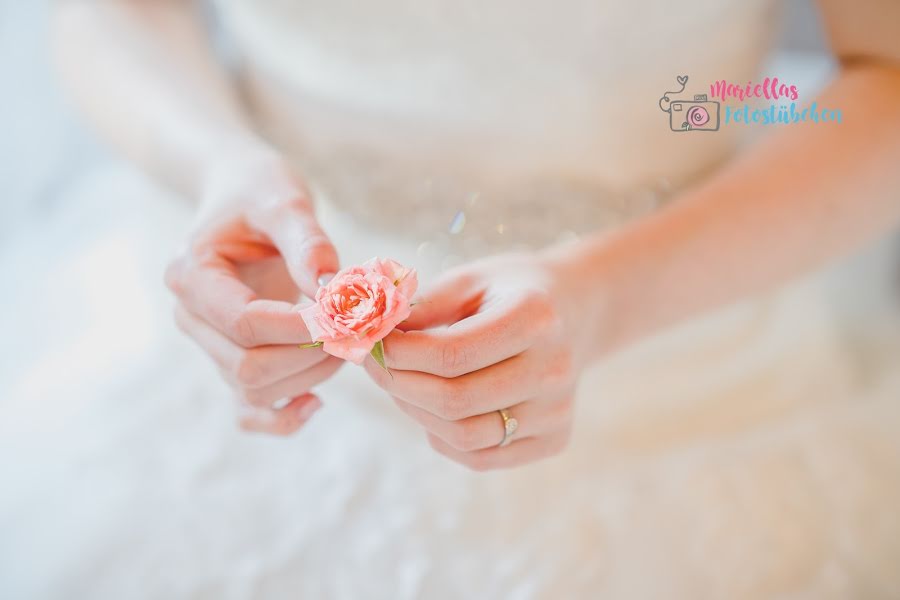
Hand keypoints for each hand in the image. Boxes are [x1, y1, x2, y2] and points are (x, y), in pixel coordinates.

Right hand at [166, 157, 342, 434]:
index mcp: (192, 276)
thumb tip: (335, 291)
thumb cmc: (261, 192)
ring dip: (311, 375)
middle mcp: (191, 318)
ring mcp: (209, 346)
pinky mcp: (233, 360)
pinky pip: (250, 412)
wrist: (243, 197)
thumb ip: (307, 242)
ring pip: (256, 390)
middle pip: (248, 366)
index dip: (301, 327)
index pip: (245, 323)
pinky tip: (317, 403)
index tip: (350, 314)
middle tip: (358, 327)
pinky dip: (283, 418)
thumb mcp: (284, 201)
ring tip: (348, 339)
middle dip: (311, 353)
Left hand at [364, 252, 594, 469]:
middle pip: (455, 401)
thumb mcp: (470, 280)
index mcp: (535, 318)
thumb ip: (423, 308)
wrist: (576, 310)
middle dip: (398, 385)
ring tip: (401, 385)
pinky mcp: (554, 439)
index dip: (399, 355)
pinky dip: (443, 437)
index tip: (370, 343)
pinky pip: (480, 457)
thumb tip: (371, 337)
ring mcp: (557, 411)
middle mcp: (553, 369)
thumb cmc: (511, 291)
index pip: (452, 354)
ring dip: (416, 412)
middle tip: (373, 366)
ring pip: (464, 435)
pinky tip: (433, 408)